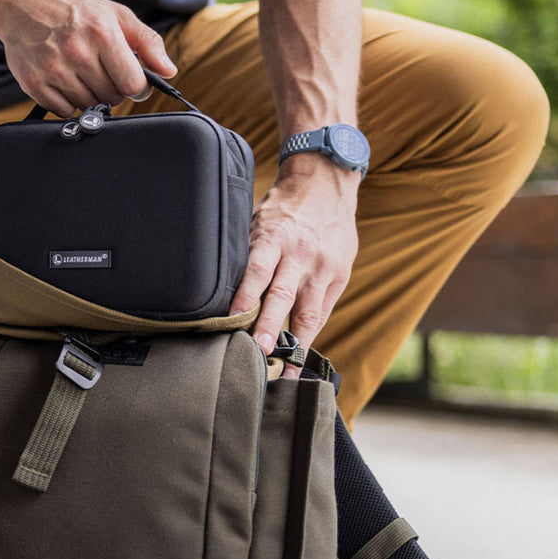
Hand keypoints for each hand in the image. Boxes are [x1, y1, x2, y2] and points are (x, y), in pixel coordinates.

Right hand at [0, 0, 176, 115]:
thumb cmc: (73, 8)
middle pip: (111, 97)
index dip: (137, 87)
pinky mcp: (34, 83)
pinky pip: (63, 111)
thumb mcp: (115, 14)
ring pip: (87, 106)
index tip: (132, 82)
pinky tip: (64, 80)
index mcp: (103, 34)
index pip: (133, 84)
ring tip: (81, 72)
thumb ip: (147, 42)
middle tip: (101, 70)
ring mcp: (53, 70)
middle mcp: (77, 53)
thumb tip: (168, 70)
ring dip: (89, 95)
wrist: (23, 2)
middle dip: (112, 88)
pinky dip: (67, 102)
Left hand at [229, 156, 359, 377]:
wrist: (326, 185)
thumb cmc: (282, 209)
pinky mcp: (338, 277)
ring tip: (285, 373)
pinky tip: (300, 358)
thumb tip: (219, 290)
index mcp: (275, 237)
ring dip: (295, 343)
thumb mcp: (258, 222)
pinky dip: (310, 335)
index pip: (257, 270)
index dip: (245, 297)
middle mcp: (300, 255)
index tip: (231, 321)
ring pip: (308, 311)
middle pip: (283, 295)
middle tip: (259, 353)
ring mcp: (322, 268)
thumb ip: (247, 255)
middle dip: (270, 327)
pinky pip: (322, 311)